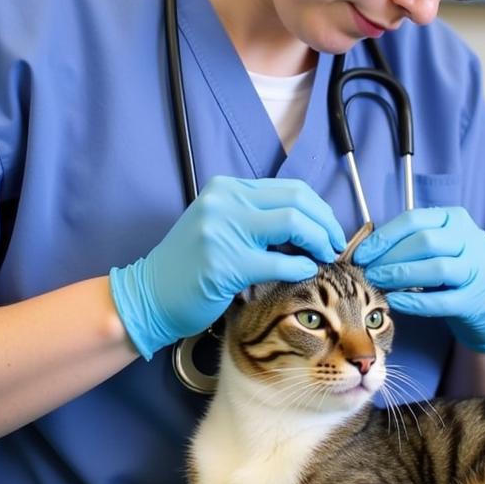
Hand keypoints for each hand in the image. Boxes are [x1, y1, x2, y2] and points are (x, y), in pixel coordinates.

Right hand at [110, 177, 345, 359]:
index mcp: (227, 189)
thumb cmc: (189, 265)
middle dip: (325, 222)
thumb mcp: (219, 225)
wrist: (149, 295)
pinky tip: (305, 272)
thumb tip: (308, 223)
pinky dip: (301, 267)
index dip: (318, 208)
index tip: (329, 228)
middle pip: (296, 200)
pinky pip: (280, 262)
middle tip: (334, 244)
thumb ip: (256, 217)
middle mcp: (225, 202)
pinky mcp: (226, 264)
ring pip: (293, 223)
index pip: (289, 188)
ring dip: (318, 241)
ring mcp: (224, 231)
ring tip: (324, 256)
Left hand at [353, 207, 484, 352]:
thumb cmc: (451, 268)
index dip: (383, 236)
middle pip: (425, 241)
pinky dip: (414, 302)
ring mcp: (478, 269)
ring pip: (436, 269)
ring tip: (376, 282)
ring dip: (400, 275)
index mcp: (456, 218)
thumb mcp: (437, 246)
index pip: (414, 219)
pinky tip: (394, 301)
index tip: (361, 253)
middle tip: (366, 270)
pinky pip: (442, 301)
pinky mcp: (476, 299)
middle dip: (390, 256)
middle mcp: (472, 239)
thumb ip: (409, 241)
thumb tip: (366, 250)